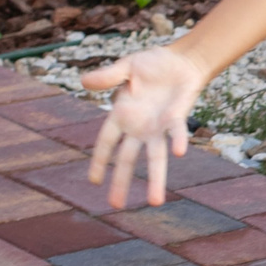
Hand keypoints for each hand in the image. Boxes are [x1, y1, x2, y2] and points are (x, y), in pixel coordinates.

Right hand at [82, 44, 207, 207]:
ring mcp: (159, 126)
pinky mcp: (177, 118)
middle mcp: (139, 127)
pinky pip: (176, 132)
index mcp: (122, 115)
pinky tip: (178, 153)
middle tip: (115, 205)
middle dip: (122, 181)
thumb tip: (83, 82)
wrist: (182, 60)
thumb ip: (108, 76)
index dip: (100, 160)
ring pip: (155, 157)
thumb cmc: (151, 64)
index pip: (106, 142)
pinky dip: (178, 141)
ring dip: (155, 179)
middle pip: (128, 158)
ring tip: (155, 202)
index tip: (94, 182)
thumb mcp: (126, 67)